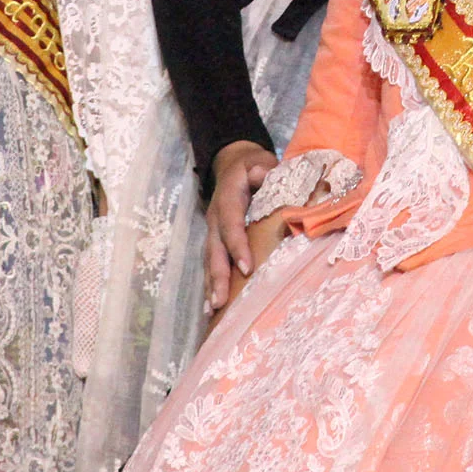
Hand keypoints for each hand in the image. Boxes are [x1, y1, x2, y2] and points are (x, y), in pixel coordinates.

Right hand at [207, 141, 276, 311]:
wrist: (235, 164)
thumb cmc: (255, 166)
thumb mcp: (261, 162)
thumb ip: (262, 169)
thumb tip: (259, 174)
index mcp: (228, 197)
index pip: (231, 223)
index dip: (237, 245)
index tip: (246, 268)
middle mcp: (216, 216)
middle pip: (214, 248)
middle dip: (217, 275)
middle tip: (220, 301)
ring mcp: (213, 229)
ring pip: (210, 259)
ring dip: (211, 284)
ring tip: (213, 310)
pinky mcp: (215, 240)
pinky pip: (212, 263)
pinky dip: (211, 284)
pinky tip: (212, 307)